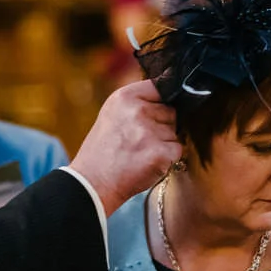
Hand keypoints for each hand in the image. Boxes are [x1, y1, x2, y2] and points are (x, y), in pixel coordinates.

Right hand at [69, 80, 180, 215]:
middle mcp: (138, 110)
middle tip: (138, 142)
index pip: (160, 87)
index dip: (160, 103)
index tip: (152, 114)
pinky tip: (147, 164)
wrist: (93, 183)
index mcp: (124, 97)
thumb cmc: (103, 151)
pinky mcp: (160, 152)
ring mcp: (149, 132)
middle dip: (161, 126)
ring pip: (174, 133)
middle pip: (170, 112)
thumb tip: (169, 98)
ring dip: (163, 144)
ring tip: (139, 154)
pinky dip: (167, 159)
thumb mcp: (113, 114)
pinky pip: (177, 150)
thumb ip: (137, 103)